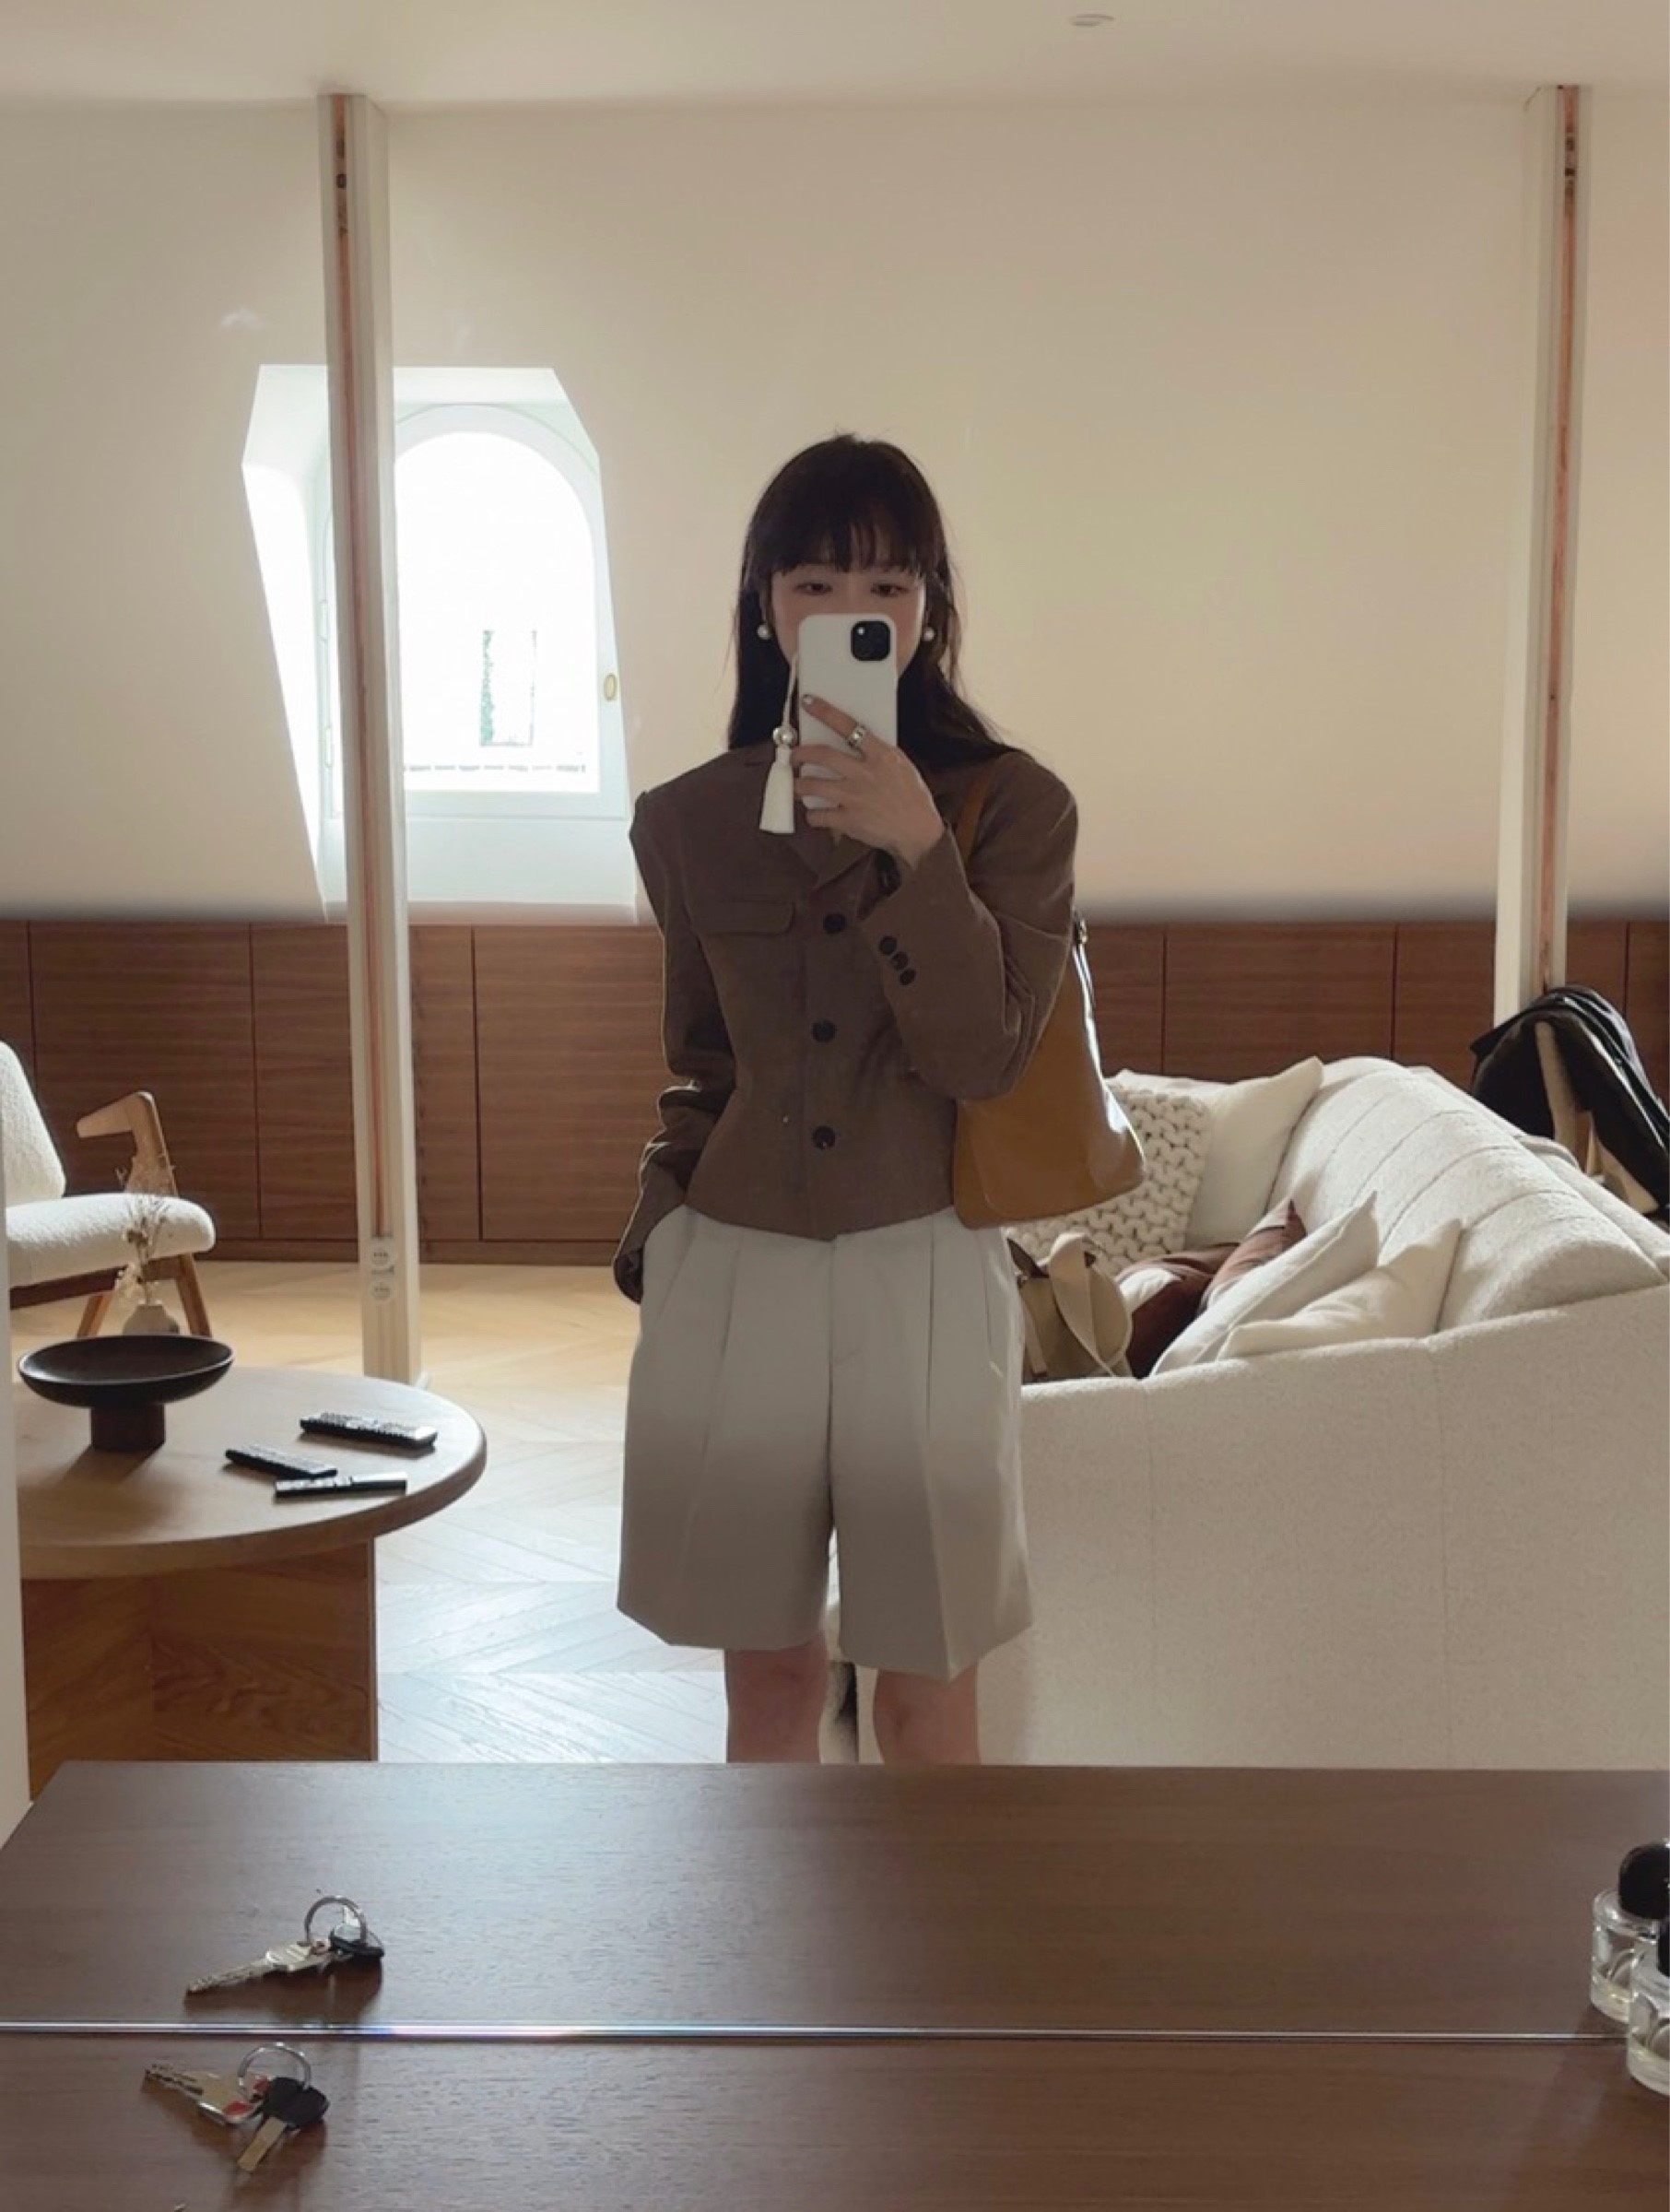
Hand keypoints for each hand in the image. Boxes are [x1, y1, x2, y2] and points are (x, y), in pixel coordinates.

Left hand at [795, 697, 945, 870]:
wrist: (919, 831)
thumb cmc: (912, 797)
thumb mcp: (901, 765)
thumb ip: (878, 753)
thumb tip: (854, 741)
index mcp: (881, 755)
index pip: (848, 726)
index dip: (825, 712)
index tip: (808, 703)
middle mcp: (865, 773)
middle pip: (822, 755)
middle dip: (800, 753)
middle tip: (794, 756)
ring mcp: (855, 797)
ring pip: (812, 785)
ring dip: (798, 785)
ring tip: (796, 786)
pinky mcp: (849, 821)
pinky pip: (819, 815)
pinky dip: (812, 815)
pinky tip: (815, 814)